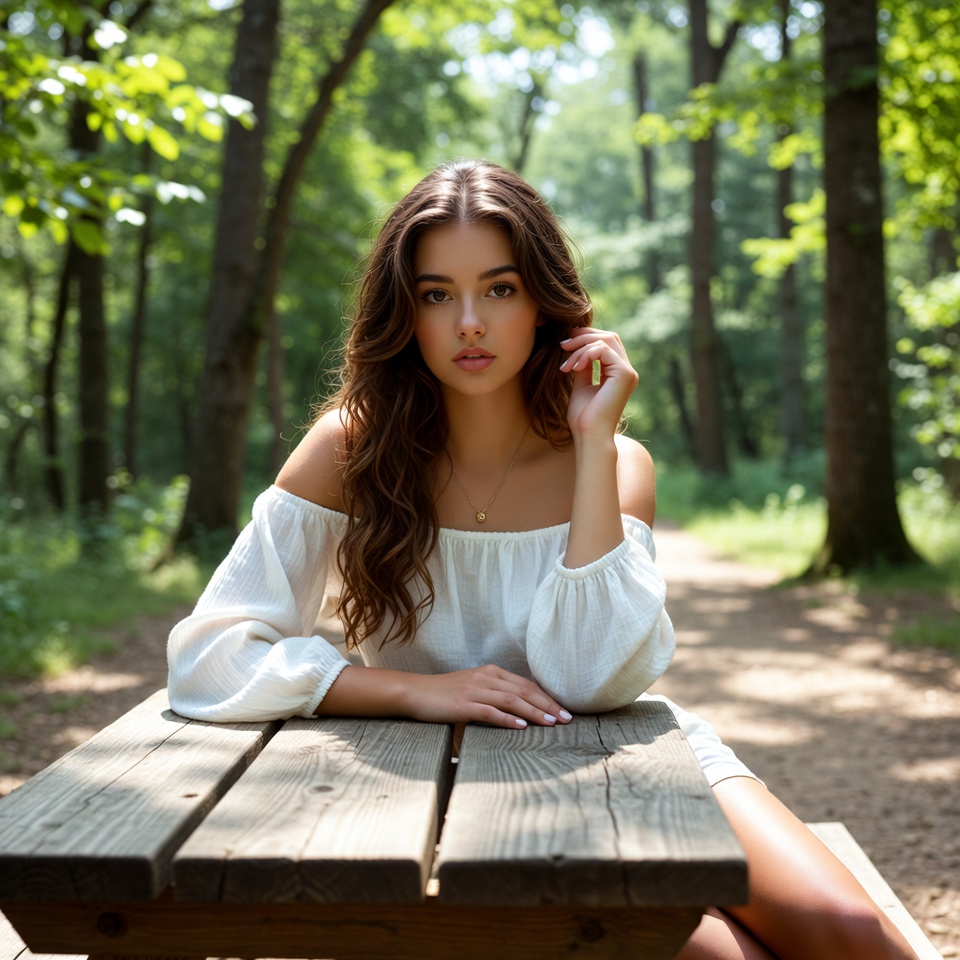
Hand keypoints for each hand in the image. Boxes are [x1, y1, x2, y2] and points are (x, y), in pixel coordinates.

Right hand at [404, 665, 572, 728]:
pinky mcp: (463, 705)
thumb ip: (494, 695)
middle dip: (548, 705)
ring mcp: (475, 690)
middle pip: (524, 691)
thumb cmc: (446, 694)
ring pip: (512, 701)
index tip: (564, 710)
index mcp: (491, 672)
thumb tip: (520, 712)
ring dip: (534, 712)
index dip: (547, 697)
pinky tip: (522, 727)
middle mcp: (486, 678)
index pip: (526, 684)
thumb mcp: (474, 688)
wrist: (416, 692)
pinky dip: (508, 719)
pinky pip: (490, 712)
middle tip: (567, 719)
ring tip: (551, 723)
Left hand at [559, 327, 638, 440]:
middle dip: (583, 336)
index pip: (607, 343)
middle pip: (609, 337)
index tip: (564, 346)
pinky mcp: (624, 374)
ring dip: (580, 347)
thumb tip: (576, 349)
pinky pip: (603, 350)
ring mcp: (628, 372)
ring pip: (605, 340)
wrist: (589, 436)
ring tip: (565, 365)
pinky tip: (573, 368)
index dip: (585, 338)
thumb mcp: (581, 385)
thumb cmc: (583, 418)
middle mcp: (626, 371)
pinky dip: (585, 354)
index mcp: (618, 373)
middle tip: (562, 345)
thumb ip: (583, 366)